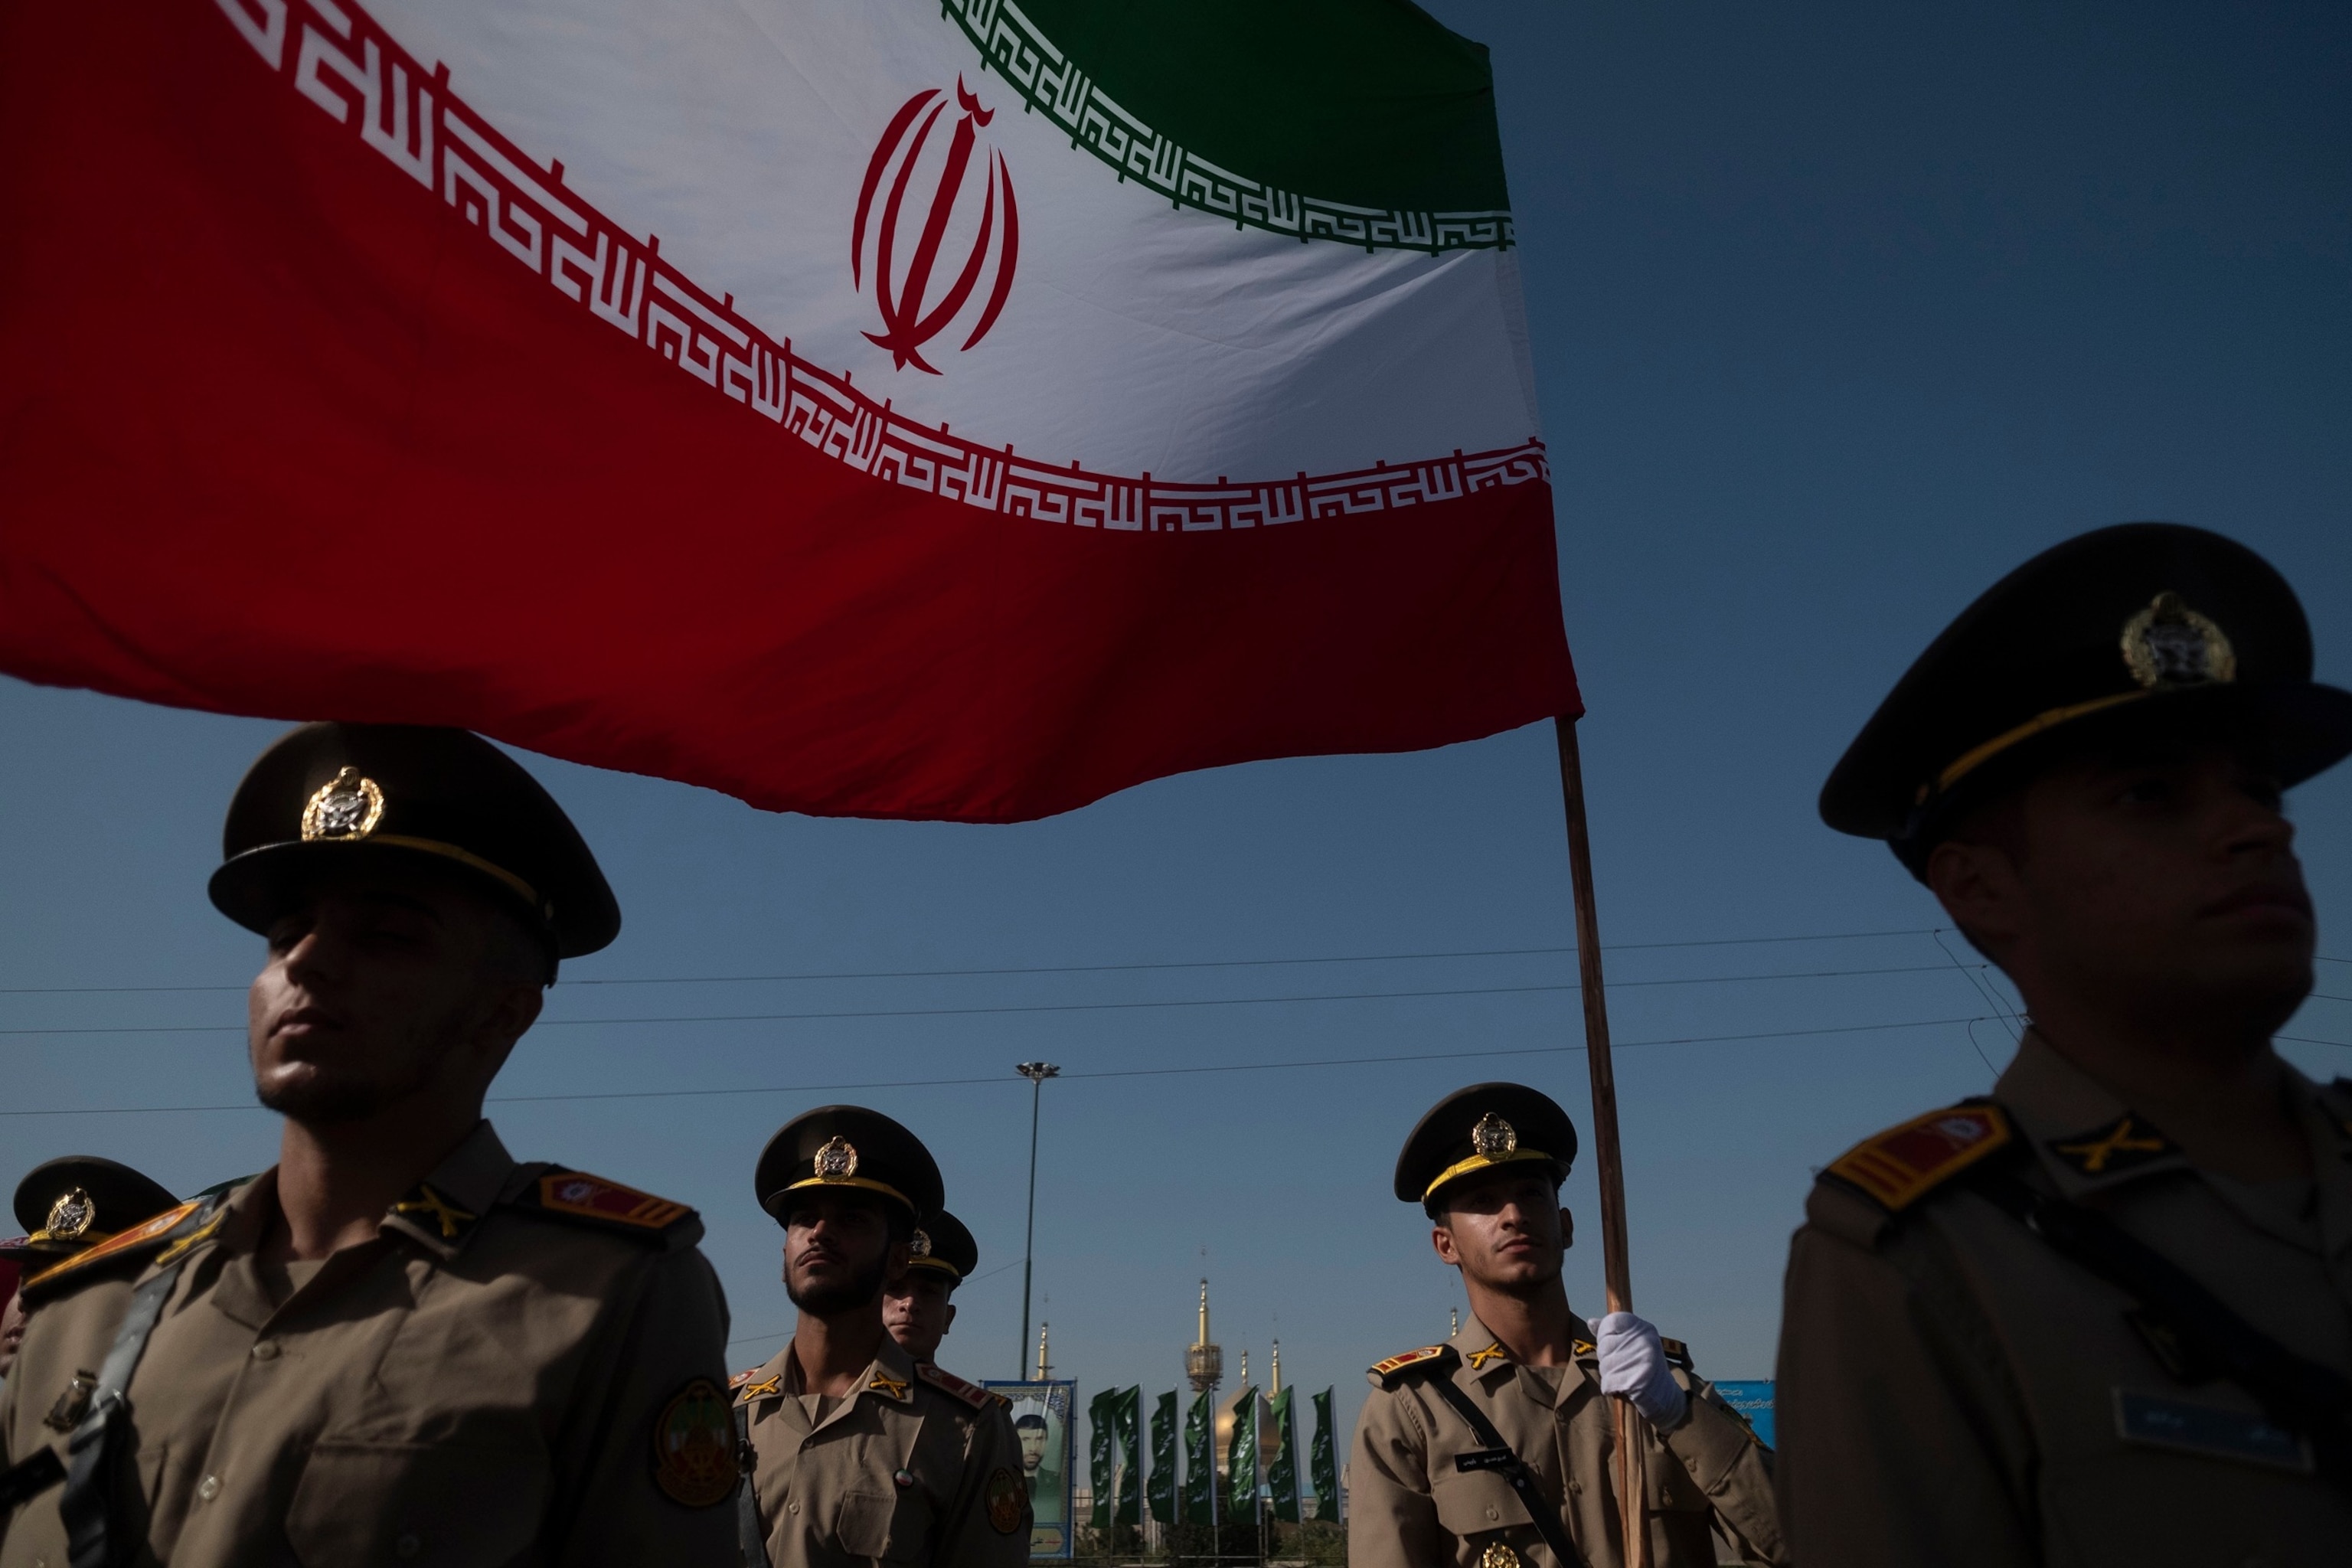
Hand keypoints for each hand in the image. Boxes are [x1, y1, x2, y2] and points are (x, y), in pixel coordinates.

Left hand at [1588, 1311, 1687, 1428]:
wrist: (1666, 1396)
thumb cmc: (1644, 1367)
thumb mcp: (1633, 1343)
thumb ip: (1613, 1333)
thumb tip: (1591, 1322)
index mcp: (1645, 1329)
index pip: (1612, 1321)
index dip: (1604, 1333)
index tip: (1612, 1343)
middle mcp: (1646, 1342)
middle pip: (1605, 1345)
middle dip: (1606, 1358)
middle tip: (1621, 1365)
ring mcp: (1643, 1361)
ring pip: (1605, 1365)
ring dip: (1608, 1375)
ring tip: (1623, 1376)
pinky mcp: (1639, 1382)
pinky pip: (1608, 1382)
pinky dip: (1610, 1388)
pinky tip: (1622, 1388)